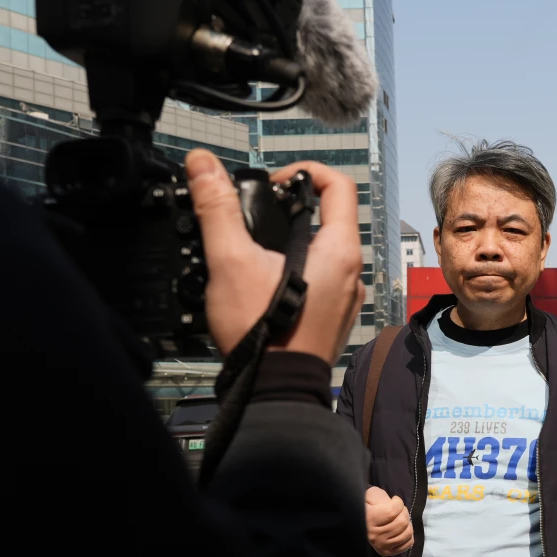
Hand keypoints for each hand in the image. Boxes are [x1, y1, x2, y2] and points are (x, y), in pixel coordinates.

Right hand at [185, 150, 364, 362]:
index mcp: (339, 250)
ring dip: (295, 244)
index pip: (338, 186)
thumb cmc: (263, 334)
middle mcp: (352, 273)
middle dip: (293, 210)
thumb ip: (217, 208)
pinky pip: (323, 283)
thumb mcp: (231, 260)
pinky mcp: (333, 319)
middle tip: (258, 217)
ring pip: (325, 253)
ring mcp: (346, 299)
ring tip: (257, 254)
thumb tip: (204, 165)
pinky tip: (267, 288)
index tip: (275, 182)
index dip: (306, 172)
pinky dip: (299, 274)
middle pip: (330, 220)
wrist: (274, 391)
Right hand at [365, 486, 412, 556]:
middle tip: (399, 509)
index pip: (392, 511)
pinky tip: (402, 529)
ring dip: (408, 523)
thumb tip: (391, 502)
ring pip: (407, 533)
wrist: (360, 521)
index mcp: (368, 519)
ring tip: (400, 518)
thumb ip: (380, 497)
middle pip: (402, 522)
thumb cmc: (368, 505)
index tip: (395, 499)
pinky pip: (408, 544)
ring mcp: (381, 545)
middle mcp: (374, 535)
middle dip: (404, 512)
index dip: (398, 502)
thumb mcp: (371, 495)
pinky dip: (409, 535)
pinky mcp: (387, 552)